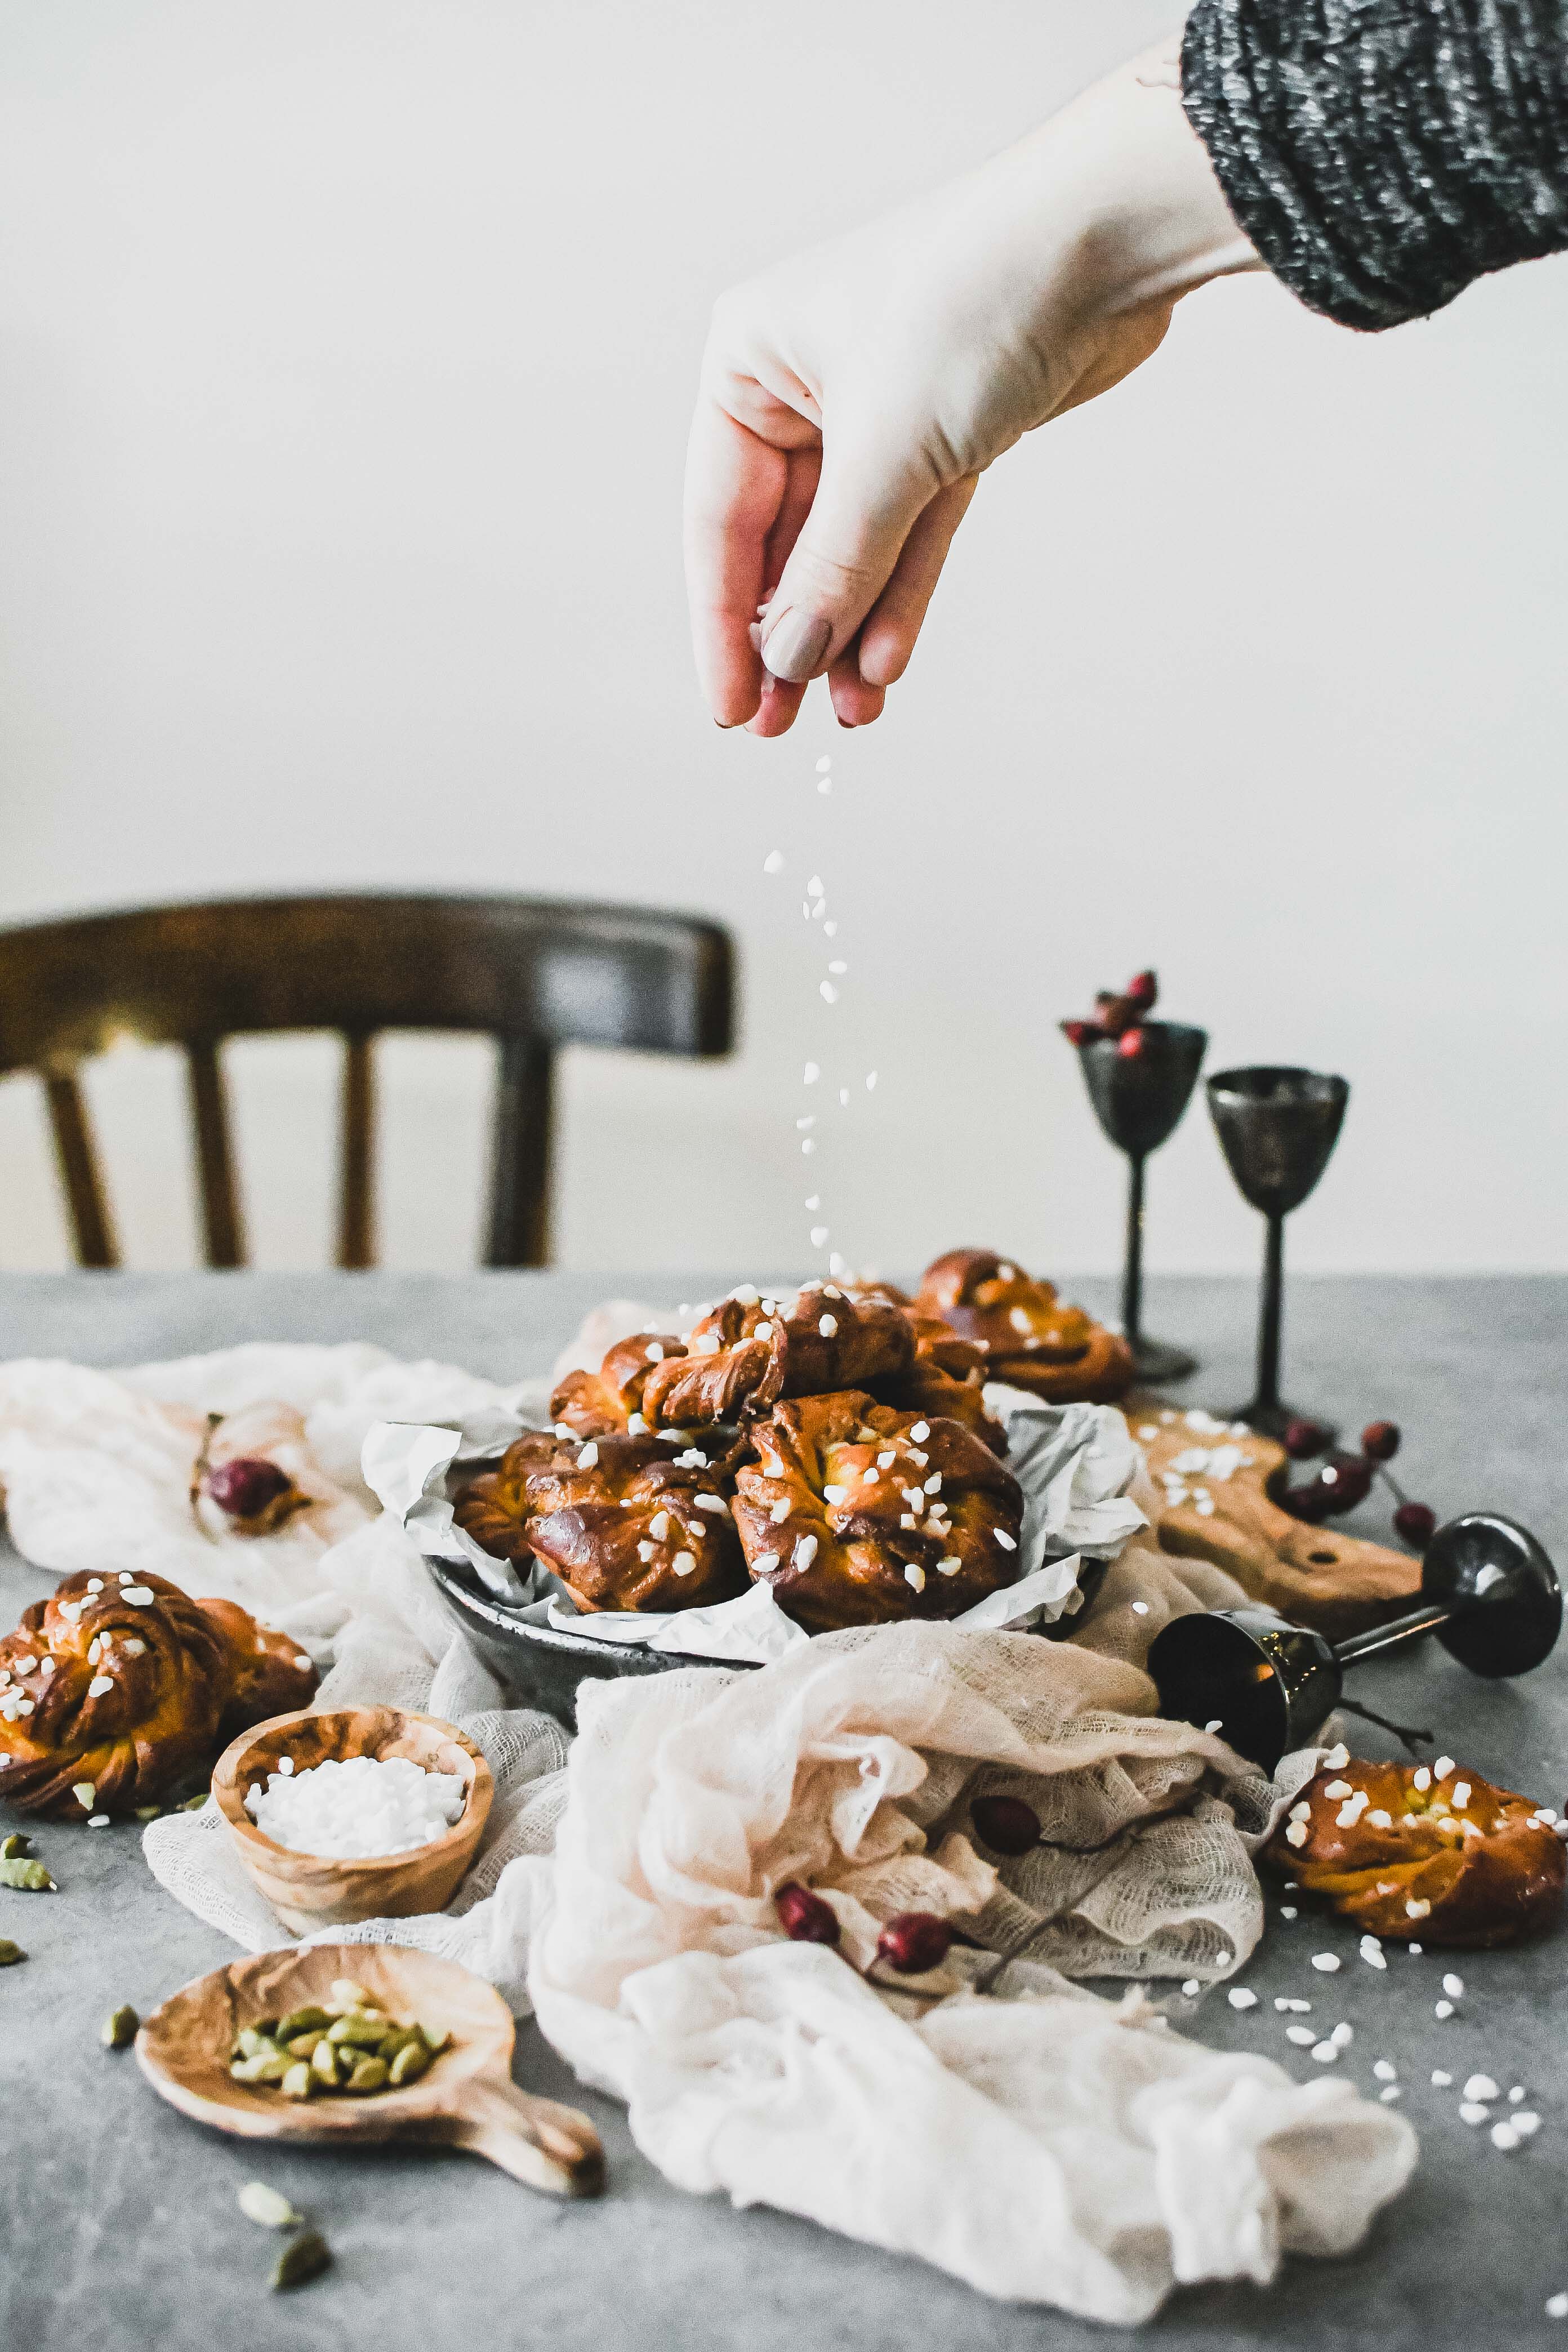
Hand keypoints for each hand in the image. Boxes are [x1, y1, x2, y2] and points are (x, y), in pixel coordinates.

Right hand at [684, 40, 1258, 735]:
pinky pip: (909, 533)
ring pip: (851, 547)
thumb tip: (788, 658)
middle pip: (782, 541)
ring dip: (849, 631)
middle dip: (791, 637)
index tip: (732, 709)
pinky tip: (886, 662)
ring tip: (849, 713)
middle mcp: (804, 381)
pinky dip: (901, 593)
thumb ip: (832, 570)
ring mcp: (877, 409)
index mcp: (751, 360)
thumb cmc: (973, 302)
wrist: (1101, 243)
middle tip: (781, 728)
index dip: (724, 625)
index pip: (718, 518)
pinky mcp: (946, 432)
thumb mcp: (883, 456)